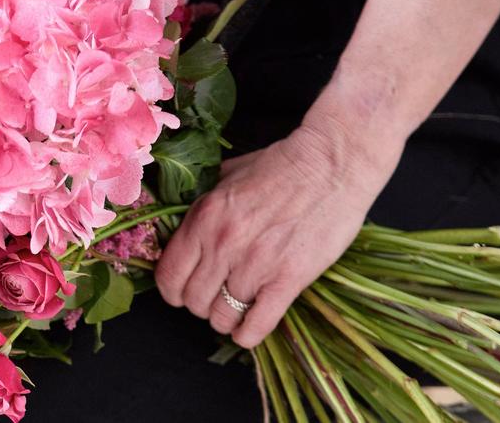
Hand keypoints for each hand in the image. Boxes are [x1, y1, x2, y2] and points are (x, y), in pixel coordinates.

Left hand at [154, 122, 397, 347]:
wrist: (330, 164)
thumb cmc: (280, 166)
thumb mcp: (225, 176)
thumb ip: (199, 204)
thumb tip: (177, 226)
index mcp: (203, 218)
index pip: (168, 276)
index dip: (173, 290)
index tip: (183, 290)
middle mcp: (223, 244)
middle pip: (193, 302)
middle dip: (200, 304)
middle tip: (214, 296)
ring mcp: (255, 264)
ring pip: (221, 317)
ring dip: (225, 319)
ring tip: (235, 308)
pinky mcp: (288, 279)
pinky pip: (256, 325)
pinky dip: (248, 334)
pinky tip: (249, 329)